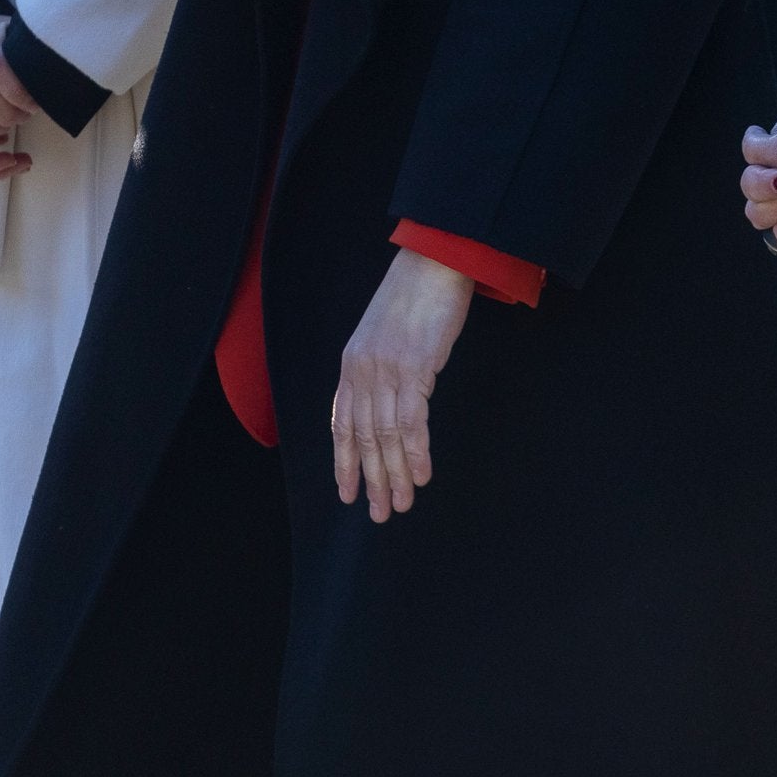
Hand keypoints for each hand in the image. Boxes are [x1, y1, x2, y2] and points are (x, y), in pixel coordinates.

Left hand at [332, 247, 473, 522]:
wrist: (432, 263)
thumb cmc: (412, 300)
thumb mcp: (383, 337)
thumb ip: (377, 371)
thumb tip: (383, 407)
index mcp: (351, 364)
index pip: (343, 424)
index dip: (345, 462)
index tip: (348, 495)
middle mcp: (362, 370)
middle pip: (363, 437)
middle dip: (371, 479)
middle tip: (380, 513)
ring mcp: (386, 369)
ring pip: (386, 436)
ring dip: (395, 474)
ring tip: (402, 504)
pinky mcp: (414, 367)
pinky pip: (412, 420)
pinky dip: (416, 452)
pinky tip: (422, 475)